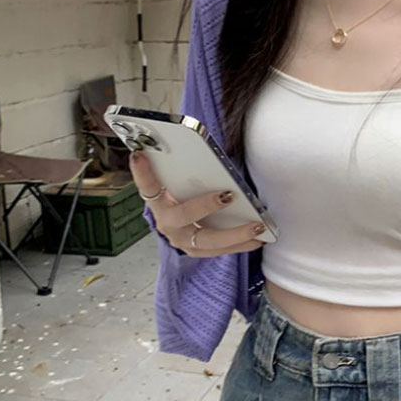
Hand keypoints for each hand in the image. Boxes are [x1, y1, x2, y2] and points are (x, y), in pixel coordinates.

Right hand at [129, 151, 265, 257]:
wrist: (178, 225)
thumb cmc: (182, 194)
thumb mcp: (178, 182)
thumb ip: (184, 170)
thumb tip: (198, 149)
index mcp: (157, 201)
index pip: (147, 185)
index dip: (142, 172)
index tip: (140, 154)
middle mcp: (166, 223)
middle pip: (183, 216)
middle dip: (205, 205)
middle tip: (227, 195)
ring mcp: (182, 240)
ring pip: (207, 240)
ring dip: (235, 234)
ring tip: (258, 225)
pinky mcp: (197, 251)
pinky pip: (220, 250)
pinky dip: (241, 244)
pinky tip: (260, 239)